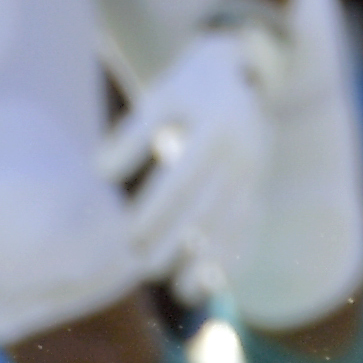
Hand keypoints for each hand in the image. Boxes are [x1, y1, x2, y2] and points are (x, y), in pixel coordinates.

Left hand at [98, 7, 288, 289]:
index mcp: (218, 128)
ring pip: (234, 225)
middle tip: (144, 269)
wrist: (243, 70)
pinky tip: (211, 283)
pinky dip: (233, 257)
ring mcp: (257, 173)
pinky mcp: (260, 187)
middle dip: (178, 242)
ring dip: (210, 260)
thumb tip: (102, 174)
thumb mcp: (158, 99)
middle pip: (210, 209)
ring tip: (182, 292)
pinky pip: (250, 228)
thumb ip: (131, 136)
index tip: (128, 236)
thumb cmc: (188, 87)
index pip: (183, 180)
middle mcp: (245, 154)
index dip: (156, 211)